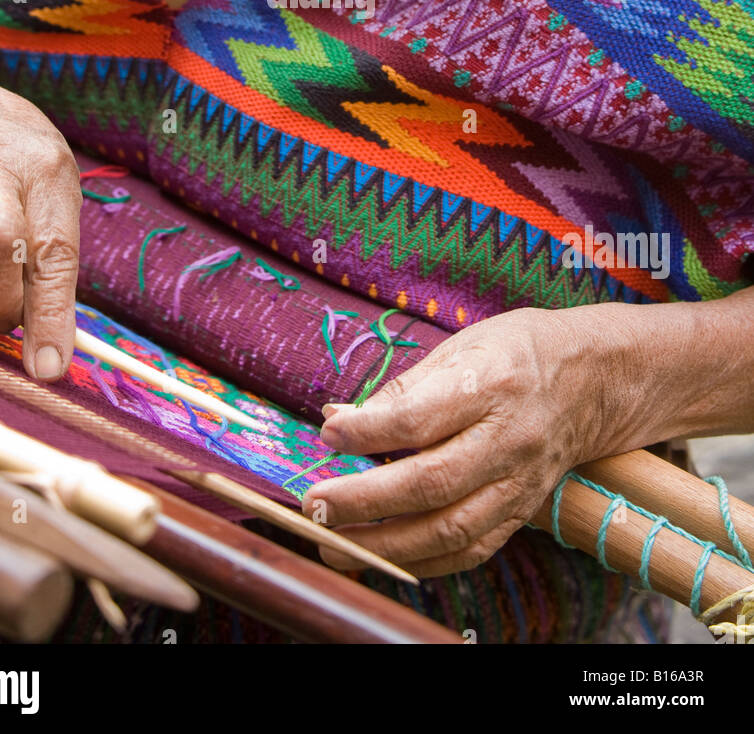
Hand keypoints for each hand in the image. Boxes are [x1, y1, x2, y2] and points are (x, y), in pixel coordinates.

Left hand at [303, 306, 630, 577]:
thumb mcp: (462, 346)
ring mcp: (519, 482)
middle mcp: (507, 438)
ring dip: (385, 545)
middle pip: (431, 482)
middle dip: (365, 500)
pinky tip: (382, 558)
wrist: (594, 380)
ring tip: (333, 544)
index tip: (326, 436)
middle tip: (314, 505)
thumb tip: (340, 419)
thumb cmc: (516, 353)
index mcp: (489, 382)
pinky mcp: (522, 512)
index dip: (367, 431)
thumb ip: (402, 389)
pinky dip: (423, 561)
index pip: (420, 416)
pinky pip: (470, 549)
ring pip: (450, 528)